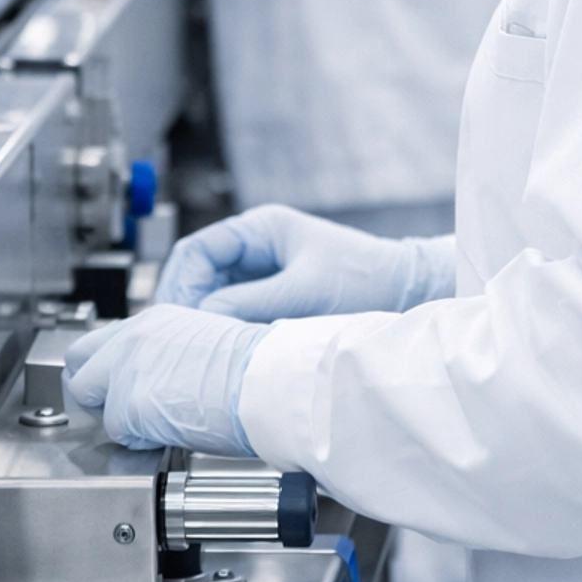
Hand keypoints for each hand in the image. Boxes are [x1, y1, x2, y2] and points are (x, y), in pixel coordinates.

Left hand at [65, 304, 264, 453]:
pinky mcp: (128, 405)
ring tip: (149, 425)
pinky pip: (116, 432)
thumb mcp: (200, 341)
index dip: (104, 370)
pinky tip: (164, 435)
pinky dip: (134, 441)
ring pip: (89, 398)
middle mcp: (132, 338)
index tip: (114, 386)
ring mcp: (126, 371)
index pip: (101, 342)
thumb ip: (164, 353)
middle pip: (78, 363)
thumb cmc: (250, 367)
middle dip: (91, 389)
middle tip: (116, 409)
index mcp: (152, 321)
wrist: (262, 379)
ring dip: (113, 416)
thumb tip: (154, 377)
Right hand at [156, 205, 455, 321]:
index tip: (174, 317)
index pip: (197, 250)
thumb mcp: (303, 291)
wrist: (407, 293)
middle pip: (199, 276)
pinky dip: (227, 332)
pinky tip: (225, 353)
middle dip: (187, 307)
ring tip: (200, 351)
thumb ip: (251, 303)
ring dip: (206, 322)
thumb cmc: (365, 278)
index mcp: (260, 229)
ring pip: (215, 298)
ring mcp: (264, 275)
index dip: (180, 284)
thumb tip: (204, 318)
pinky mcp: (274, 301)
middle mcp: (256, 249)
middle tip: (178, 340)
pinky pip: (237, 315)